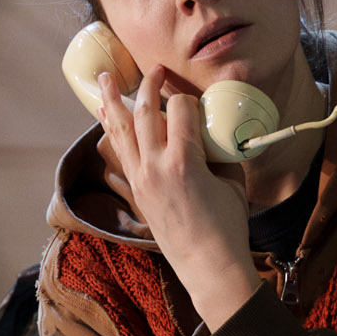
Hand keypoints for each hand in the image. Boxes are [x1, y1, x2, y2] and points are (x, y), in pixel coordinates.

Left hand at [97, 64, 262, 330]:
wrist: (208, 266)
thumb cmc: (228, 226)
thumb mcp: (232, 181)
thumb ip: (219, 151)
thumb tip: (213, 132)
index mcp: (184, 160)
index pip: (179, 109)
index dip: (187, 98)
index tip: (195, 100)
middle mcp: (156, 165)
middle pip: (145, 110)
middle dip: (148, 85)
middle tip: (155, 70)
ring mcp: (141, 178)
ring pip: (121, 129)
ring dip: (112, 99)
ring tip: (104, 77)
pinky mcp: (136, 190)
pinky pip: (119, 151)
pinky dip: (112, 129)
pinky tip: (106, 114)